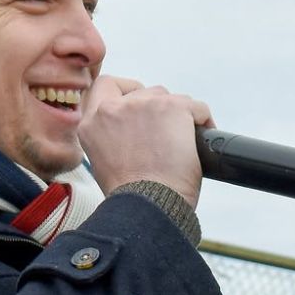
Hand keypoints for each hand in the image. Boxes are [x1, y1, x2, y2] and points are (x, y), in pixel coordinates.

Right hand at [75, 75, 208, 206]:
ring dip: (177, 116)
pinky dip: (202, 122)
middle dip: (156, 108)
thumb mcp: (103, 162)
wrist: (150, 206)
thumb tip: (133, 133)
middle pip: (142, 92)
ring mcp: (143, 105)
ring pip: (168, 97)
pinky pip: (196, 107)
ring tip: (181, 143)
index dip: (124, 91)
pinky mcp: (172, 107)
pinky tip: (200, 144)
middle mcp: (112, 109)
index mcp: (91, 123)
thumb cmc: (132, 196)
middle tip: (165, 133)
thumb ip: (111, 138)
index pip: (104, 87)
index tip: (137, 102)